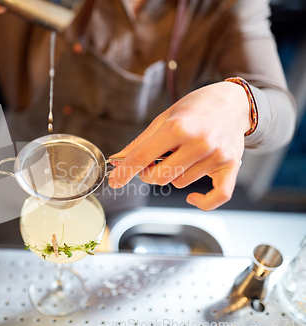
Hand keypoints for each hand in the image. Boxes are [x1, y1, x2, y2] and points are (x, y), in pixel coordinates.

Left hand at [108, 82, 250, 210]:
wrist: (233, 102)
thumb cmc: (195, 108)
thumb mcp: (163, 118)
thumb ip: (140, 142)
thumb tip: (117, 161)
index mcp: (178, 127)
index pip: (142, 157)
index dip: (124, 172)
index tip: (114, 181)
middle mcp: (199, 143)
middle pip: (159, 176)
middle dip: (148, 174)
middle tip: (152, 163)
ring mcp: (216, 156)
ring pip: (180, 183)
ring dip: (173, 176)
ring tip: (180, 157)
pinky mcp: (230, 166)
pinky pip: (217, 197)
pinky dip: (202, 202)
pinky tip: (191, 197)